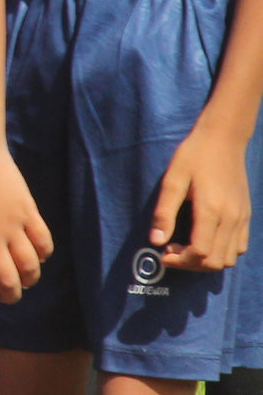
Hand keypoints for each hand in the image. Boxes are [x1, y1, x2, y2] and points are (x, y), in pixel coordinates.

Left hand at [0, 143, 53, 309]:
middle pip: (8, 280)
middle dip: (12, 294)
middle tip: (11, 297)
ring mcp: (11, 227)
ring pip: (29, 266)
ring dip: (30, 278)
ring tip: (27, 281)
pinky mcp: (26, 211)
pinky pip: (43, 242)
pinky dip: (44, 254)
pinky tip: (40, 257)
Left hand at [153, 120, 252, 271]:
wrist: (223, 139)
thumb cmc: (194, 156)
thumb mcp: (172, 179)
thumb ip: (164, 212)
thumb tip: (155, 241)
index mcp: (211, 210)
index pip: (200, 252)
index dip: (180, 260)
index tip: (162, 253)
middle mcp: (231, 219)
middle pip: (216, 261)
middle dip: (190, 264)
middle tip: (171, 251)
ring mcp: (242, 219)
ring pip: (230, 259)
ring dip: (207, 261)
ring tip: (186, 246)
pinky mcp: (246, 216)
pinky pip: (239, 247)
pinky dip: (222, 252)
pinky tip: (205, 239)